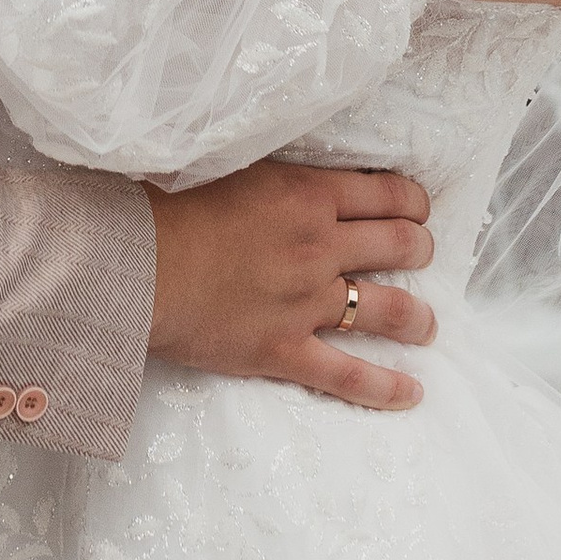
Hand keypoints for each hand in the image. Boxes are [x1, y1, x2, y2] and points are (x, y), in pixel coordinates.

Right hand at [146, 161, 435, 412]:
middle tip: (422, 254)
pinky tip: (413, 393)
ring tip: (427, 324)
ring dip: (417, 317)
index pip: (384, 193)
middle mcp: (318, 246)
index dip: (411, 202)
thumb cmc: (164, 206)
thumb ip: (269, 174)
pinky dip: (386, 387)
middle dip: (419, 249)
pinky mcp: (284, 350)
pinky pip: (348, 375)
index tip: (417, 209)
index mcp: (306, 195)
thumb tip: (287, 173)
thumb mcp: (226, 166)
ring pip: (387, 309)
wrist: (133, 264)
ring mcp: (305, 302)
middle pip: (398, 246)